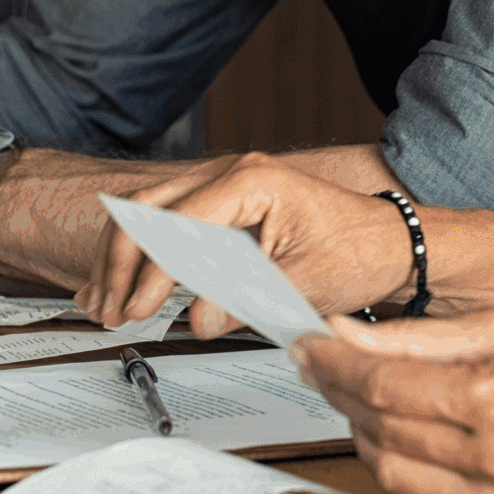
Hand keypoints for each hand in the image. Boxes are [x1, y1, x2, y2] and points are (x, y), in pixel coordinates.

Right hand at [80, 153, 417, 337]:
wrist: (391, 245)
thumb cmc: (361, 252)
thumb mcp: (306, 283)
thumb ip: (247, 298)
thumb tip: (197, 319)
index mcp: (251, 181)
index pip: (178, 223)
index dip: (151, 271)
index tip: (138, 309)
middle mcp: (231, 173)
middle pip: (146, 209)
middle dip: (119, 262)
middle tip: (109, 309)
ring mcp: (223, 187)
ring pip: (146, 213)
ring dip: (119, 259)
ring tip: (102, 303)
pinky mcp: (222, 207)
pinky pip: (164, 223)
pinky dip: (138, 254)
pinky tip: (119, 284)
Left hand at [293, 311, 493, 493]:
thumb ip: (418, 335)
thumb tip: (347, 332)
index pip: (387, 385)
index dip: (336, 364)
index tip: (309, 346)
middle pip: (381, 428)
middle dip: (341, 393)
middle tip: (322, 366)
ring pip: (393, 471)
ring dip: (364, 432)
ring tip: (359, 397)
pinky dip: (403, 464)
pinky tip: (401, 434)